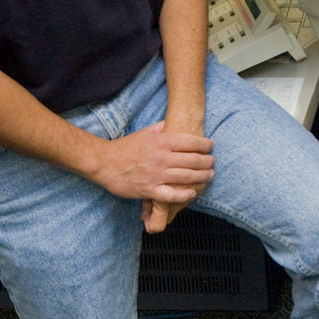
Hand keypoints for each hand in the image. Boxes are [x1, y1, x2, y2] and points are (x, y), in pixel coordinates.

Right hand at [86, 121, 211, 204]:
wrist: (105, 163)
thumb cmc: (125, 147)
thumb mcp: (145, 132)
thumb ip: (160, 128)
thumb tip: (172, 123)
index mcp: (161, 142)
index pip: (190, 142)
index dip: (204, 144)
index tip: (211, 146)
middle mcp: (161, 158)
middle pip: (192, 160)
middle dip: (207, 161)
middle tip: (213, 162)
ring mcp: (155, 175)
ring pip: (185, 177)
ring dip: (201, 176)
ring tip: (209, 176)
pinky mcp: (148, 190)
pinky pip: (170, 194)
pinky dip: (183, 194)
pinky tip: (192, 192)